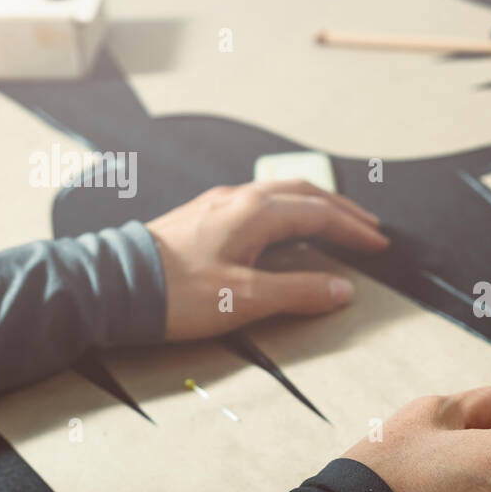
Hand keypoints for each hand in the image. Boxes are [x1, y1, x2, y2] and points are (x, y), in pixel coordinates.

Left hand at [145, 180, 388, 340]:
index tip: (378, 244)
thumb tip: (341, 290)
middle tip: (368, 226)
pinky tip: (282, 227)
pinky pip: (257, 203)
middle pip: (303, 194)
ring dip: (313, 206)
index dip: (352, 230)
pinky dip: (286, 211)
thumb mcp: (246, 298)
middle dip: (340, 210)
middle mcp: (239, 199)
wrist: (113, 286)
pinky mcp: (201, 217)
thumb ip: (299, 292)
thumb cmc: (176, 293)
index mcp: (256, 212)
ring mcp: (217, 205)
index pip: (320, 214)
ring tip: (333, 221)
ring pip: (279, 194)